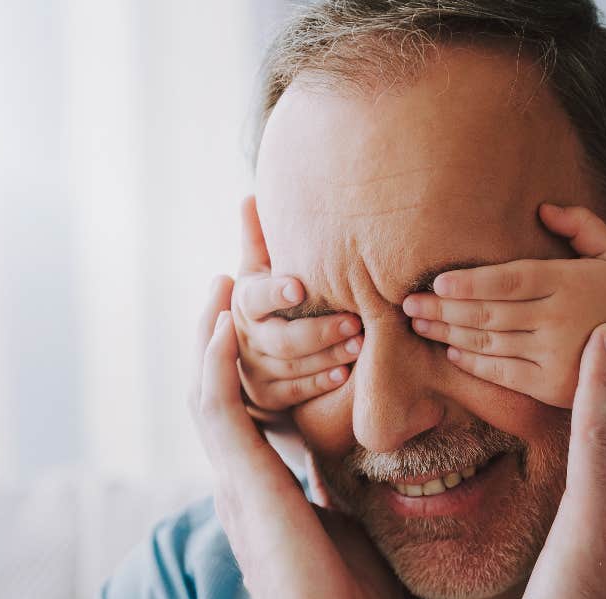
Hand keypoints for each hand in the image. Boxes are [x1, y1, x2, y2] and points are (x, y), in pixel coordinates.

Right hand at [190, 274, 401, 598]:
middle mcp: (245, 468)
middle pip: (228, 375)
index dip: (262, 349)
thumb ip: (356, 492)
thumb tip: (386, 473)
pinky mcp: (239, 479)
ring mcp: (236, 473)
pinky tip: (220, 317)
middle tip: (240, 260)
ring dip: (217, 324)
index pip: (262, 395)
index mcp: (272, 478)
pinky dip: (213, 361)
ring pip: (210, 381)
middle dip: (234, 318)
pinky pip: (215, 406)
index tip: (282, 302)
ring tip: (227, 269)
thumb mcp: (359, 525)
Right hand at [232, 196, 362, 423]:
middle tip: (355, 321)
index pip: (257, 297)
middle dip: (318, 331)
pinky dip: (321, 381)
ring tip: (361, 344)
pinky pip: (296, 391)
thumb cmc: (269, 301)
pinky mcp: (269, 396)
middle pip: (280, 339)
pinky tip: (346, 373)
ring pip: (292, 366)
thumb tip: (250, 195)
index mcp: (243, 302)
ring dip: (328, 356)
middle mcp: (244, 337)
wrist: (252, 354)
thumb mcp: (259, 271)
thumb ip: (259, 239)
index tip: (300, 287)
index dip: (276, 292)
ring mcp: (255, 370)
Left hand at [402, 203, 605, 407]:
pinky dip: (473, 363)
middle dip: (443, 308)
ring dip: (448, 333)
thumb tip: (541, 210)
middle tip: (407, 302)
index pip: (511, 281)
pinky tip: (451, 351)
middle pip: (490, 313)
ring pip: (489, 343)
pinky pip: (502, 373)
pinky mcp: (551, 386)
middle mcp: (559, 320)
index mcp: (569, 283)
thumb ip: (582, 225)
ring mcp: (554, 356)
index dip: (471, 282)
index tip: (438, 281)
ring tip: (419, 323)